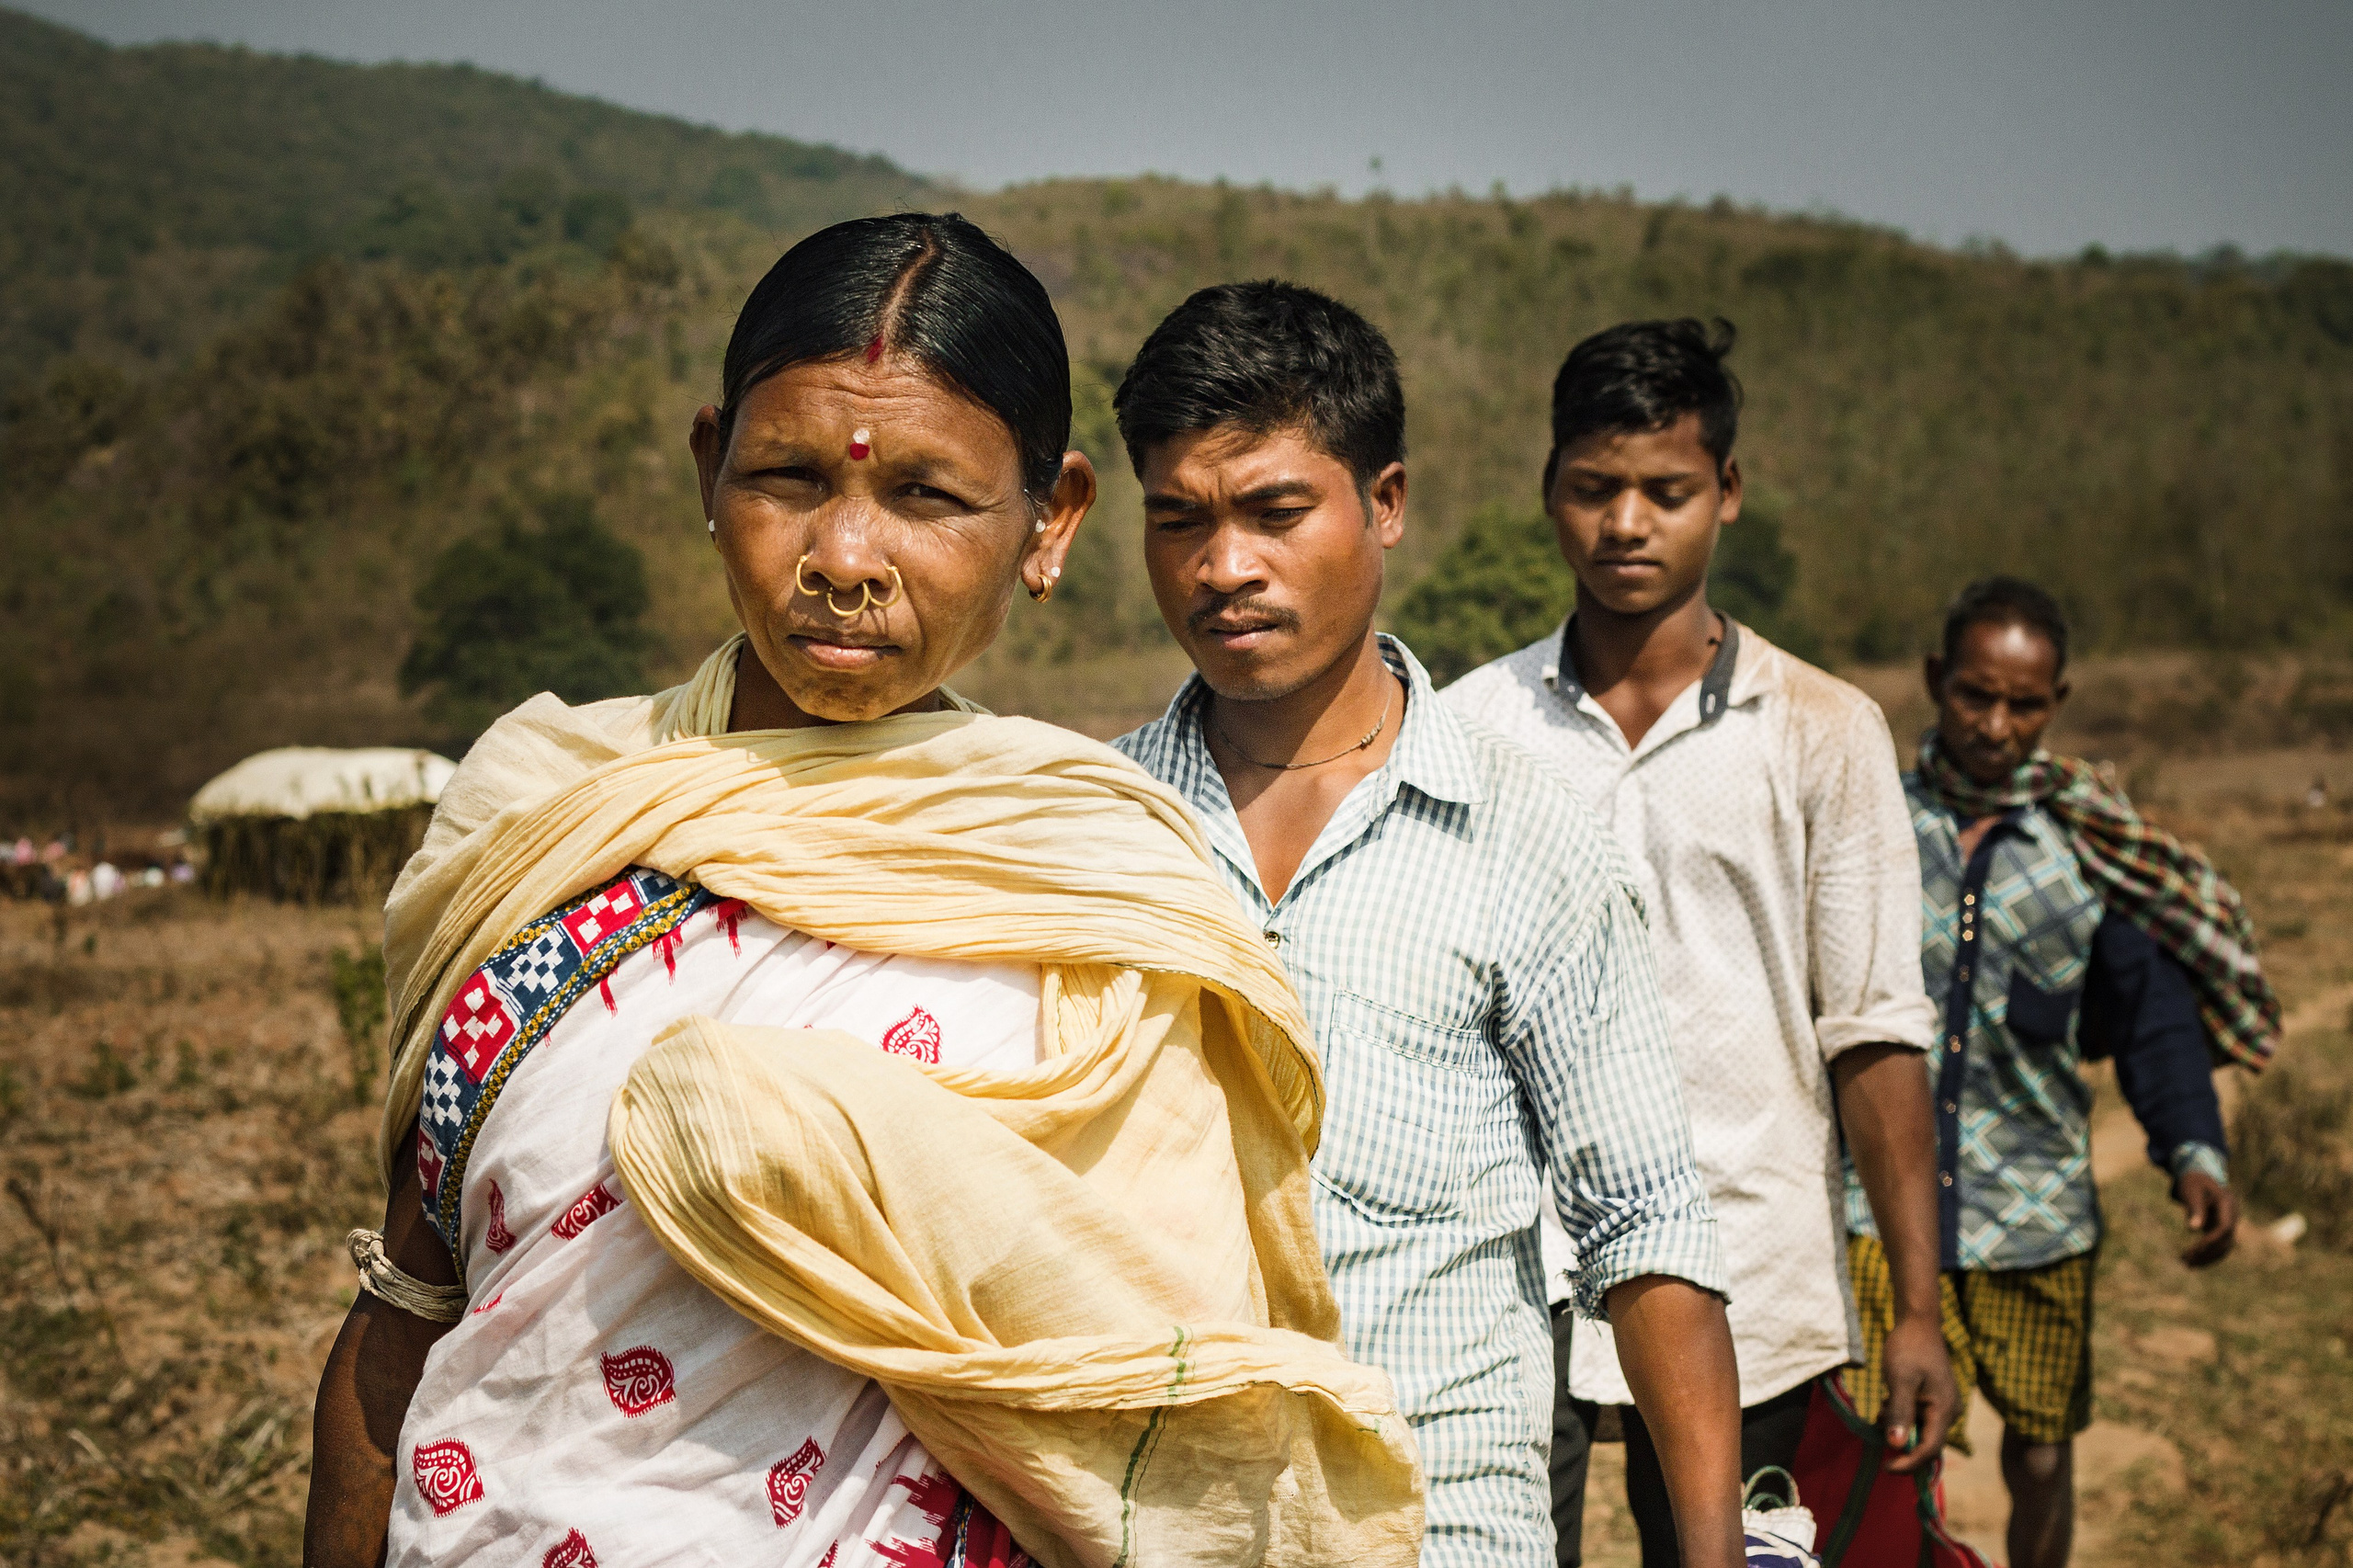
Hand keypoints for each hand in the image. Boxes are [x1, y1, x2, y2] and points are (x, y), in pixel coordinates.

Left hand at [1877, 1311, 1958, 1473]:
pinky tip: (1887, 1403)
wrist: (1918, 1324)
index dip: (1908, 1462)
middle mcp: (1949, 1412)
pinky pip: (1920, 1418)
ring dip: (1899, 1428)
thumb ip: (1899, 1411)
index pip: (1930, 1449)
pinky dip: (1902, 1417)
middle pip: (1927, 1443)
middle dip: (1902, 1444)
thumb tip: (1895, 1444)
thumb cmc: (1908, 1349)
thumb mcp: (1900, 1380)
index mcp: (1944, 1410)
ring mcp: (1944, 1405)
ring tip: (1880, 1411)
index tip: (1886, 1467)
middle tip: (1877, 1431)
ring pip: (1921, 1430)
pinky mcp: (1935, 1399)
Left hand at [2175, 1169, 2237, 1267]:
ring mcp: (2229, 1224)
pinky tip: (2192, 1262)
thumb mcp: (2191, 1191)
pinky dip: (2207, 1255)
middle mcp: (2232, 1216)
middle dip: (2207, 1253)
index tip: (2196, 1248)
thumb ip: (2194, 1208)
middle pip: (2225, 1241)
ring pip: (2223, 1248)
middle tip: (2186, 1261)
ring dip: (2207, 1258)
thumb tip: (2192, 1229)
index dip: (2212, 1240)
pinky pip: (2218, 1246)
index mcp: (2228, 1204)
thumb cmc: (2193, 1182)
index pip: (2225, 1227)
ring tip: (2187, 1266)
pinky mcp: (2221, 1230)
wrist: (2200, 1177)